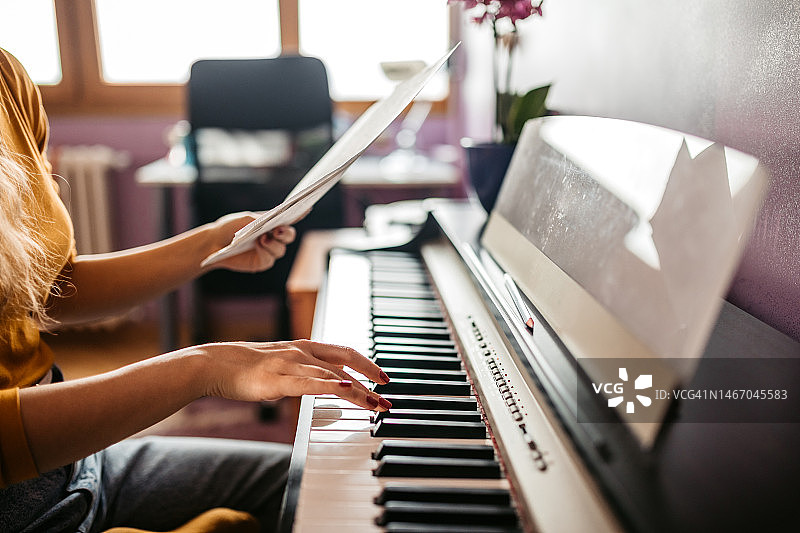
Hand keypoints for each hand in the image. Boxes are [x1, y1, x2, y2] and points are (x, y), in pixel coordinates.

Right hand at [198, 339, 391, 410]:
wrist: (215, 364)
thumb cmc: (246, 368)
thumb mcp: (282, 366)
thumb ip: (303, 373)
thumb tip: (322, 384)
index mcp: (304, 346)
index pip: (343, 351)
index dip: (366, 363)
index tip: (383, 377)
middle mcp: (301, 351)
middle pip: (345, 359)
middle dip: (370, 374)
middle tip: (389, 391)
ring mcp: (290, 363)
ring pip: (332, 375)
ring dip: (358, 390)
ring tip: (377, 403)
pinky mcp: (278, 380)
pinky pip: (310, 383)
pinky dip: (330, 386)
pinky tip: (346, 390)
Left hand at [206, 212, 295, 272]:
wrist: (213, 242)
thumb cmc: (230, 227)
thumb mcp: (246, 218)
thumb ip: (262, 219)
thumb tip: (276, 221)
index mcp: (272, 223)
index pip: (289, 218)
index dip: (299, 214)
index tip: (306, 208)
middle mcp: (273, 237)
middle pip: (289, 236)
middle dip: (287, 233)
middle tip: (278, 230)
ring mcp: (269, 250)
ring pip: (281, 249)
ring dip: (273, 243)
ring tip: (262, 238)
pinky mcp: (262, 262)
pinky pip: (270, 258)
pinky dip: (265, 251)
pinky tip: (258, 245)